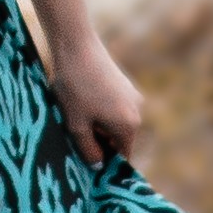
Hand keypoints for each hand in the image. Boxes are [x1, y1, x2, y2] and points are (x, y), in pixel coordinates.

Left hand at [52, 33, 147, 166]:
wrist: (76, 46)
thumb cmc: (75, 88)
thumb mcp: (76, 125)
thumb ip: (88, 150)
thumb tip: (98, 166)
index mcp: (129, 125)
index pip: (122, 155)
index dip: (104, 161)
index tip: (86, 160)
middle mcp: (137, 111)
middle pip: (119, 138)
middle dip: (100, 140)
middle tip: (76, 134)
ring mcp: (132, 95)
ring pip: (116, 121)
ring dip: (99, 124)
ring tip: (76, 114)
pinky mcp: (124, 83)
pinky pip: (115, 106)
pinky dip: (101, 109)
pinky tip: (81, 99)